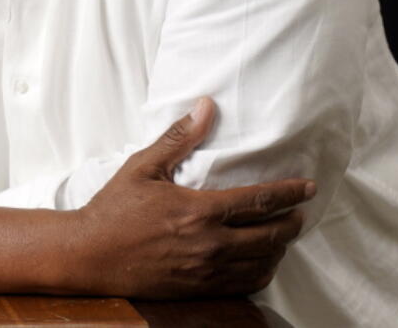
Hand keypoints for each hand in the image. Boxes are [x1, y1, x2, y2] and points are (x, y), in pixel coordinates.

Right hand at [67, 97, 314, 298]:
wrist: (90, 255)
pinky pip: (245, 285)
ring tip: (283, 235)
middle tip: (301, 212)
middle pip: (270, 236)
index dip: (289, 193)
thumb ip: (178, 138)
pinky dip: (261, 272)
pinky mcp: (199, 289)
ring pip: (262, 263)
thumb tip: (205, 107)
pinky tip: (260, 262)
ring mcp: (206, 271)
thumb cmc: (114, 209)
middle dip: (292, 223)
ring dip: (279, 249)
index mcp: (199, 211)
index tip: (307, 187)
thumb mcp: (143, 167)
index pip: (259, 201)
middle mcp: (209, 244)